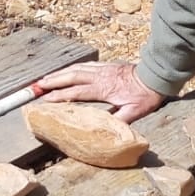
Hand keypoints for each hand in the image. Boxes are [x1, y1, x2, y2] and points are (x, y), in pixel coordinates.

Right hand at [37, 61, 164, 123]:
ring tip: (46, 78)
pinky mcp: (107, 65)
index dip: (60, 95)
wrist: (156, 76)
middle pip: (71, 76)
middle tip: (37, 86)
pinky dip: (73, 67)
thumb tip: (103, 130)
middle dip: (53, 81)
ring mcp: (102, 69)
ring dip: (60, 73)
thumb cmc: (146, 96)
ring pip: (76, 69)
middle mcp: (99, 76)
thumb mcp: (134, 112)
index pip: (76, 92)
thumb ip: (118, 120)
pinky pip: (85, 65)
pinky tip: (68, 70)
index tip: (45, 99)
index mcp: (103, 89)